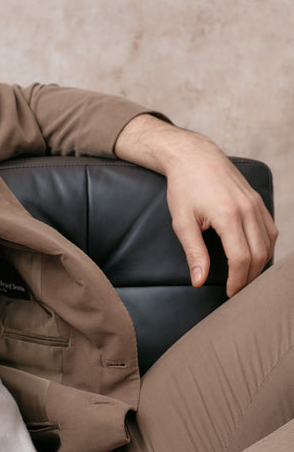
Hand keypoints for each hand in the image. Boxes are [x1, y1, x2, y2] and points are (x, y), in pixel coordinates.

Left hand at [115, 115, 276, 296]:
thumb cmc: (184, 188)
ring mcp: (256, 204)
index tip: (230, 294)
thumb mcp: (182, 222)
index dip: (237, 281)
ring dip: (259, 264)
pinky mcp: (258, 200)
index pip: (241, 258)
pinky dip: (265, 247)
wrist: (194, 157)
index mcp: (228, 216)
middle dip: (249, 277)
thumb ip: (194, 253)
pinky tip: (254, 257)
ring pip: (269, 243)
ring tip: (244, 278)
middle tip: (237, 291)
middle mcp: (247, 209)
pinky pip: (270, 229)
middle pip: (259, 254)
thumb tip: (198, 280)